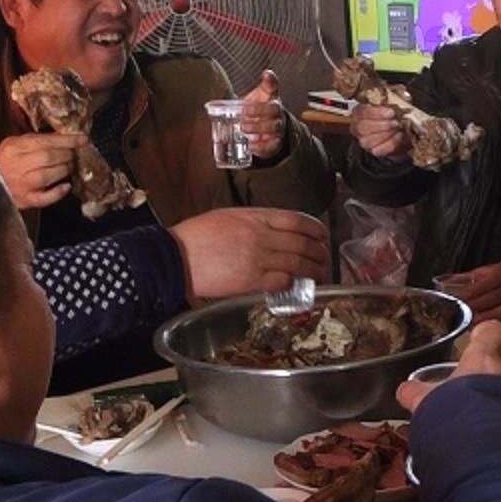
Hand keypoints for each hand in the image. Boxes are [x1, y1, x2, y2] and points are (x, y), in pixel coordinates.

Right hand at [0, 132, 87, 208]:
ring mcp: (20, 184)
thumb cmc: (9, 161)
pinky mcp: (24, 200)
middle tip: (72, 155)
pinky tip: (66, 186)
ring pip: (46, 176)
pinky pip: (43, 198)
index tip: (83, 139)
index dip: (67, 140)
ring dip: (63, 170)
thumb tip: (68, 138)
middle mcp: (15, 165)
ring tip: (68, 167)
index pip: (44, 141)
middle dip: (66, 155)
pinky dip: (57, 193)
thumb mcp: (18, 144)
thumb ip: (38, 141)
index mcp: (13, 147)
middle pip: (47, 157)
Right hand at [169, 208, 330, 303]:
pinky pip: (281, 280)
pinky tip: (296, 284)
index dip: (315, 228)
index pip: (296, 220)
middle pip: (302, 242)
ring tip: (320, 272)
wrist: (175, 257)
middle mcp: (261, 235)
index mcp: (255, 217)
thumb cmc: (195, 237)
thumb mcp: (228, 217)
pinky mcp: (250, 280)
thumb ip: (254, 221)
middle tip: (325, 256)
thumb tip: (273, 230)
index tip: (322, 234)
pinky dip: (293, 282)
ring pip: (297, 262)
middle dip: (320, 250)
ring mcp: (257, 258)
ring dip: (313, 269)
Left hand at [237, 70, 288, 160]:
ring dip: (258, 128)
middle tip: (243, 114)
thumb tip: (268, 72)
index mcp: (272, 100)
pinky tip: (251, 145)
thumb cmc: (261, 111)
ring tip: (244, 129)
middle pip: (273, 110)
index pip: (273, 88)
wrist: (268, 132)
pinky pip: (271, 146)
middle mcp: (277, 114)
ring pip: (273, 127)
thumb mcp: (260, 98)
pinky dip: (261, 147)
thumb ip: (263, 87)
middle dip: (258, 111)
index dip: (270, 82)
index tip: (266, 75)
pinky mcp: (275, 144)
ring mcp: (278, 129)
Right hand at [350, 102, 409, 159]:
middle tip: (396, 122)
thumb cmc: (394, 113)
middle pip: (363, 127)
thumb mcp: (396, 98)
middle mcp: (357, 126)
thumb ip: (399, 95)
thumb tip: (405, 96)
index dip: (376, 113)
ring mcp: (363, 140)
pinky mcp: (372, 150)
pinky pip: (378, 150)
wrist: (402, 129)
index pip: (362, 112)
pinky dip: (390, 144)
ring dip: (386, 134)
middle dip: (382, 125)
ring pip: (368, 140)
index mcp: (360, 111)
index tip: (391, 112)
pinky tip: (398, 136)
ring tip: (398, 129)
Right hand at [397, 321, 500, 411]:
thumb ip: (415, 393)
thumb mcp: (426, 403)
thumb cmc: (455, 417)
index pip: (491, 331)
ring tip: (498, 404)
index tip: (481, 335)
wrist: (484, 449)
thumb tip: (405, 390)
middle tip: (494, 371)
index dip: (487, 332)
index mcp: (482, 360)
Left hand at [451, 260, 500, 321]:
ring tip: (466, 324)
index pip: (481, 286)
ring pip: (497, 313)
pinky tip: (480, 327)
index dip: (467, 295)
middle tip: (455, 315)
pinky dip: (491, 323)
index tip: (453, 302)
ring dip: (481, 319)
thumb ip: (467, 277)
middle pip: (488, 300)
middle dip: (471, 309)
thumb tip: (445, 283)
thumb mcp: (488, 269)